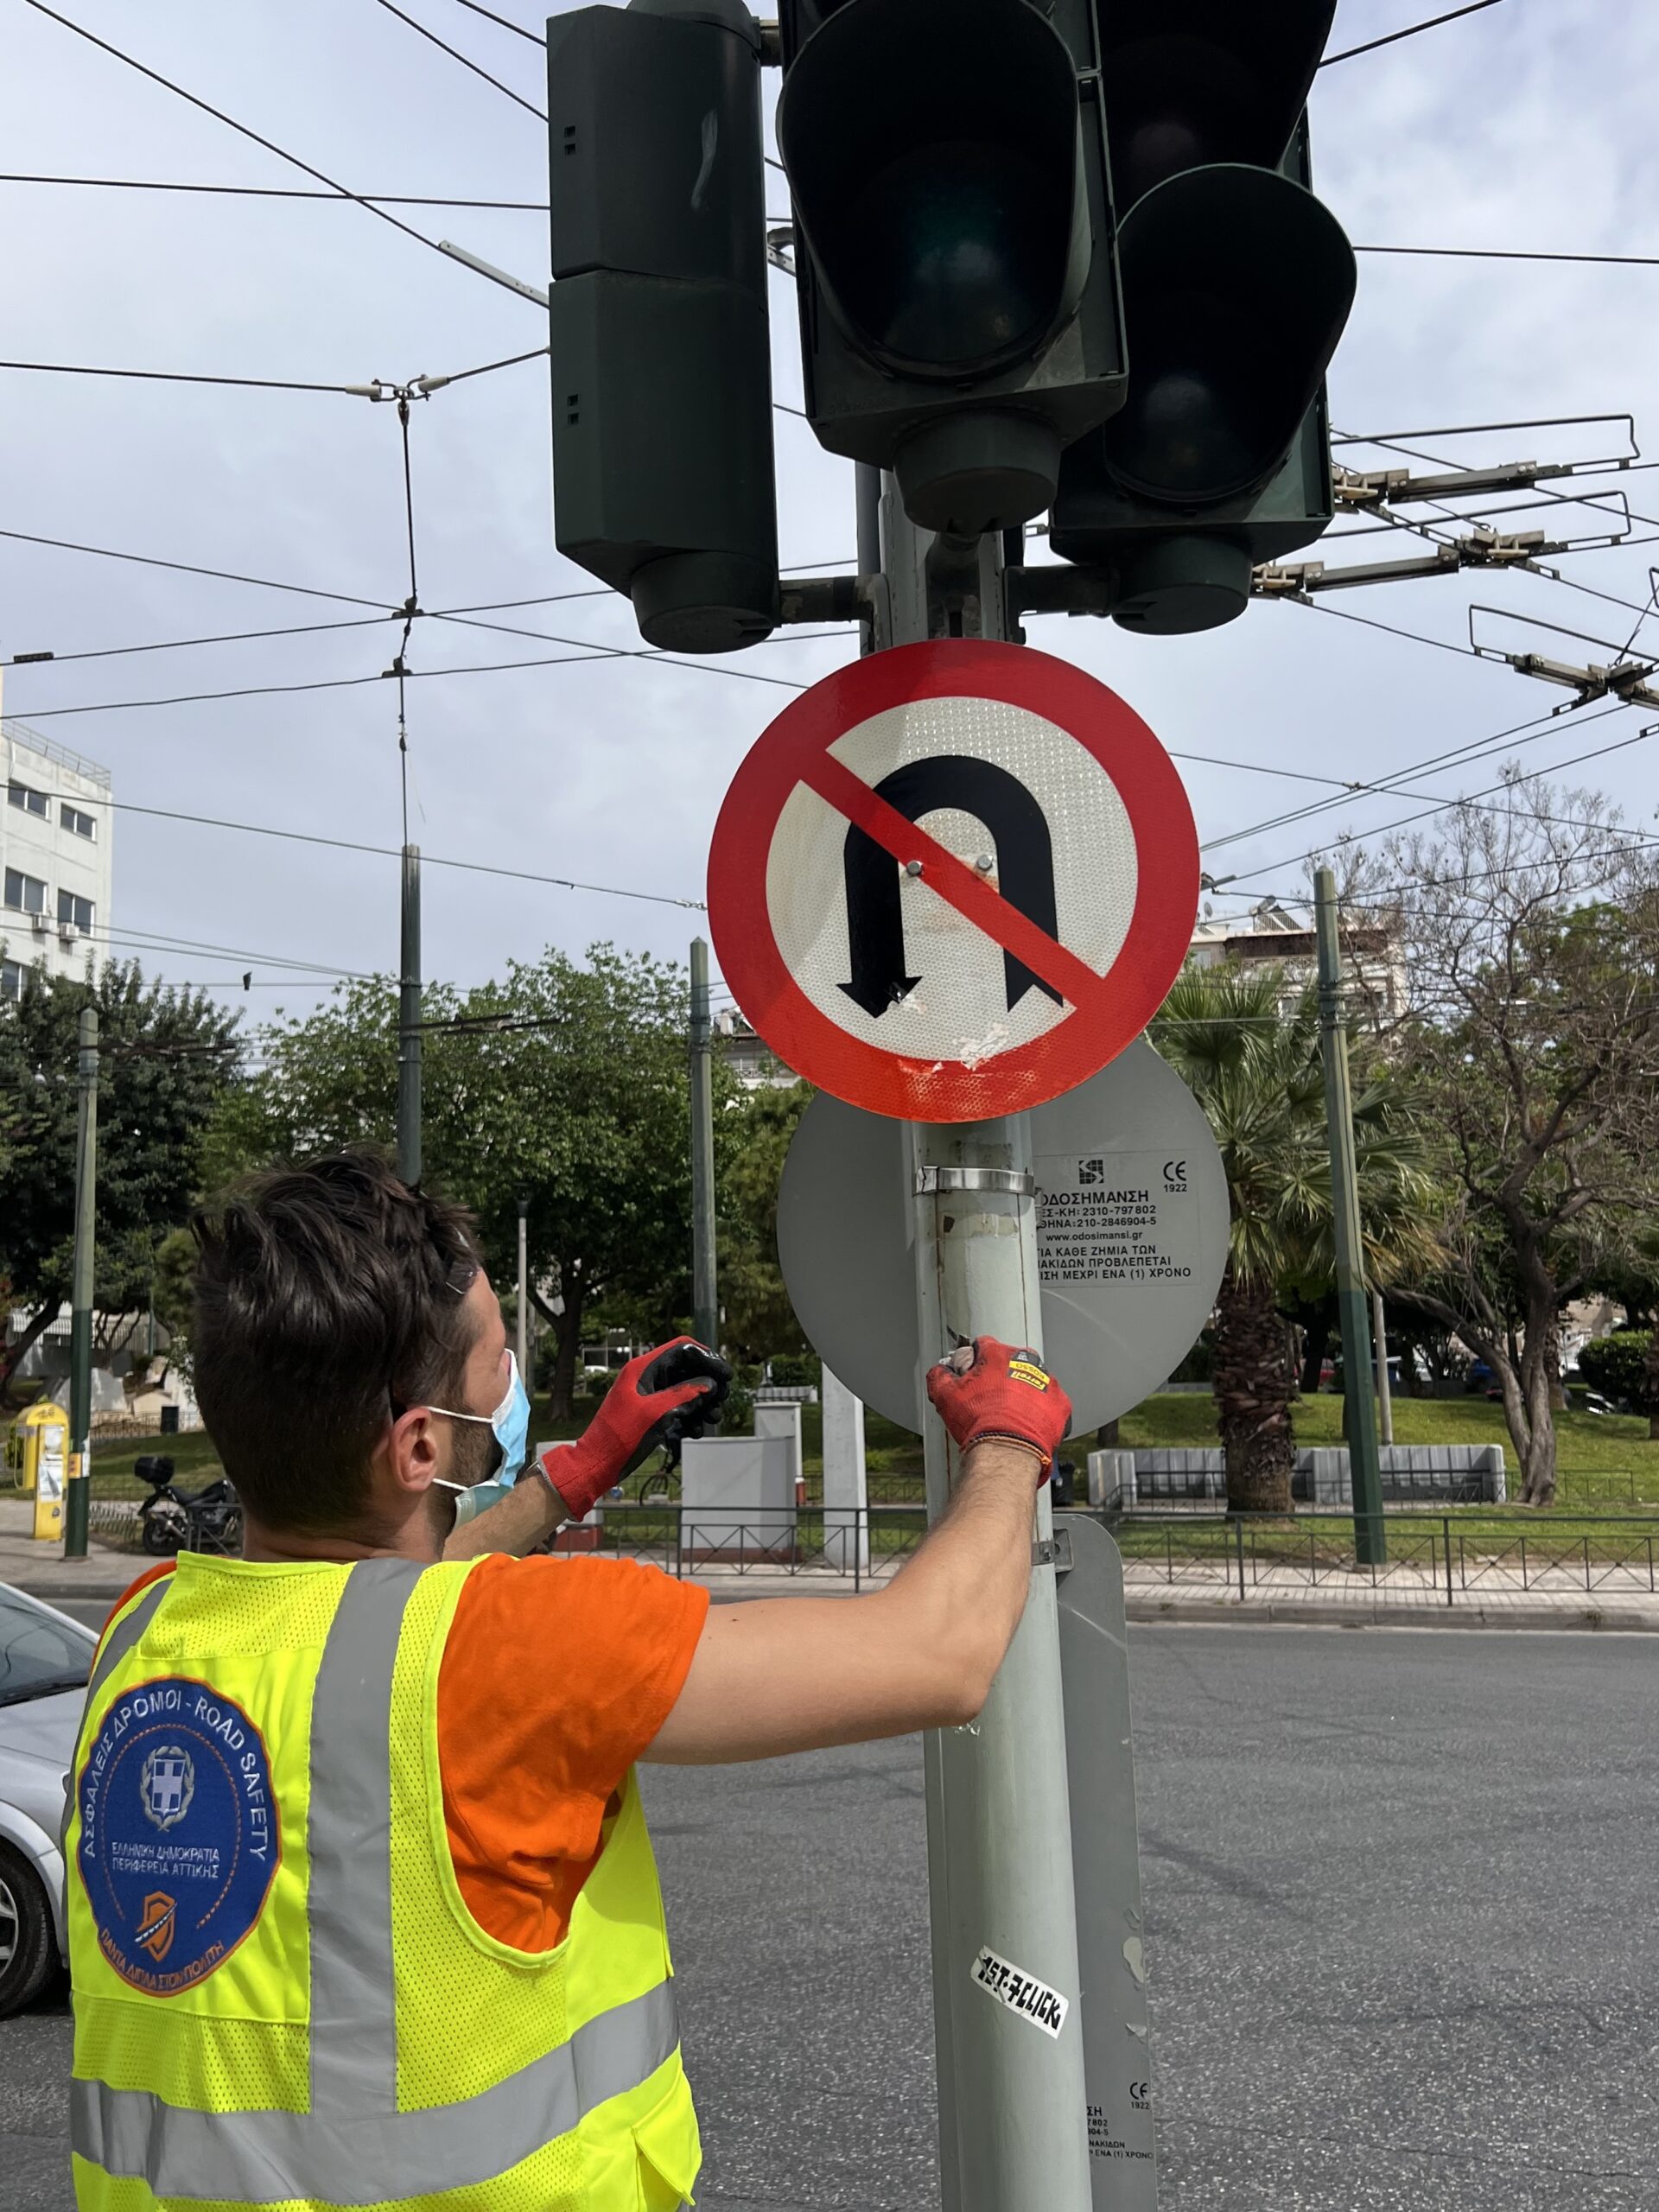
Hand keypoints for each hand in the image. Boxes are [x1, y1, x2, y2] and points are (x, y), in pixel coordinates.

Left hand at [537, 1338, 730, 1519]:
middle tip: (723, 1399)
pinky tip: (697, 1431)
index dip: (707, 1357)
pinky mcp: (650, 1414)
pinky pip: (676, 1408)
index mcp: (643, 1368)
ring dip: (702, 1403)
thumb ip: (684, 1395)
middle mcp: (647, 1378)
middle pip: (686, 1369)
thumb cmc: (620, 1436)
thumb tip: (710, 1384)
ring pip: (684, 1391)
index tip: (726, 1375)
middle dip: (707, 1383)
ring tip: (713, 1418)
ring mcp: (648, 1396)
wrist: (597, 1463)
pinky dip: (689, 1417)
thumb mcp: (655, 1413)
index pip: (682, 1348)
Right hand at [925, 1337, 1070, 1475]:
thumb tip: (940, 1371)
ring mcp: (1047, 1383)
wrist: (1008, 1451)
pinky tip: (1027, 1423)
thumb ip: (939, 1376)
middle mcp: (1027, 1363)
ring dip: (1021, 1392)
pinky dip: (1040, 1411)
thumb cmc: (980, 1423)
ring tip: (1009, 1414)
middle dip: (999, 1376)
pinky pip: (1049, 1403)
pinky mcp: (1061, 1404)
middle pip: (1010, 1363)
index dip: (973, 1360)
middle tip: (989, 1399)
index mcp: (999, 1355)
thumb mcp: (946, 1396)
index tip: (970, 1375)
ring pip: (1031, 1381)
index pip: (982, 1345)